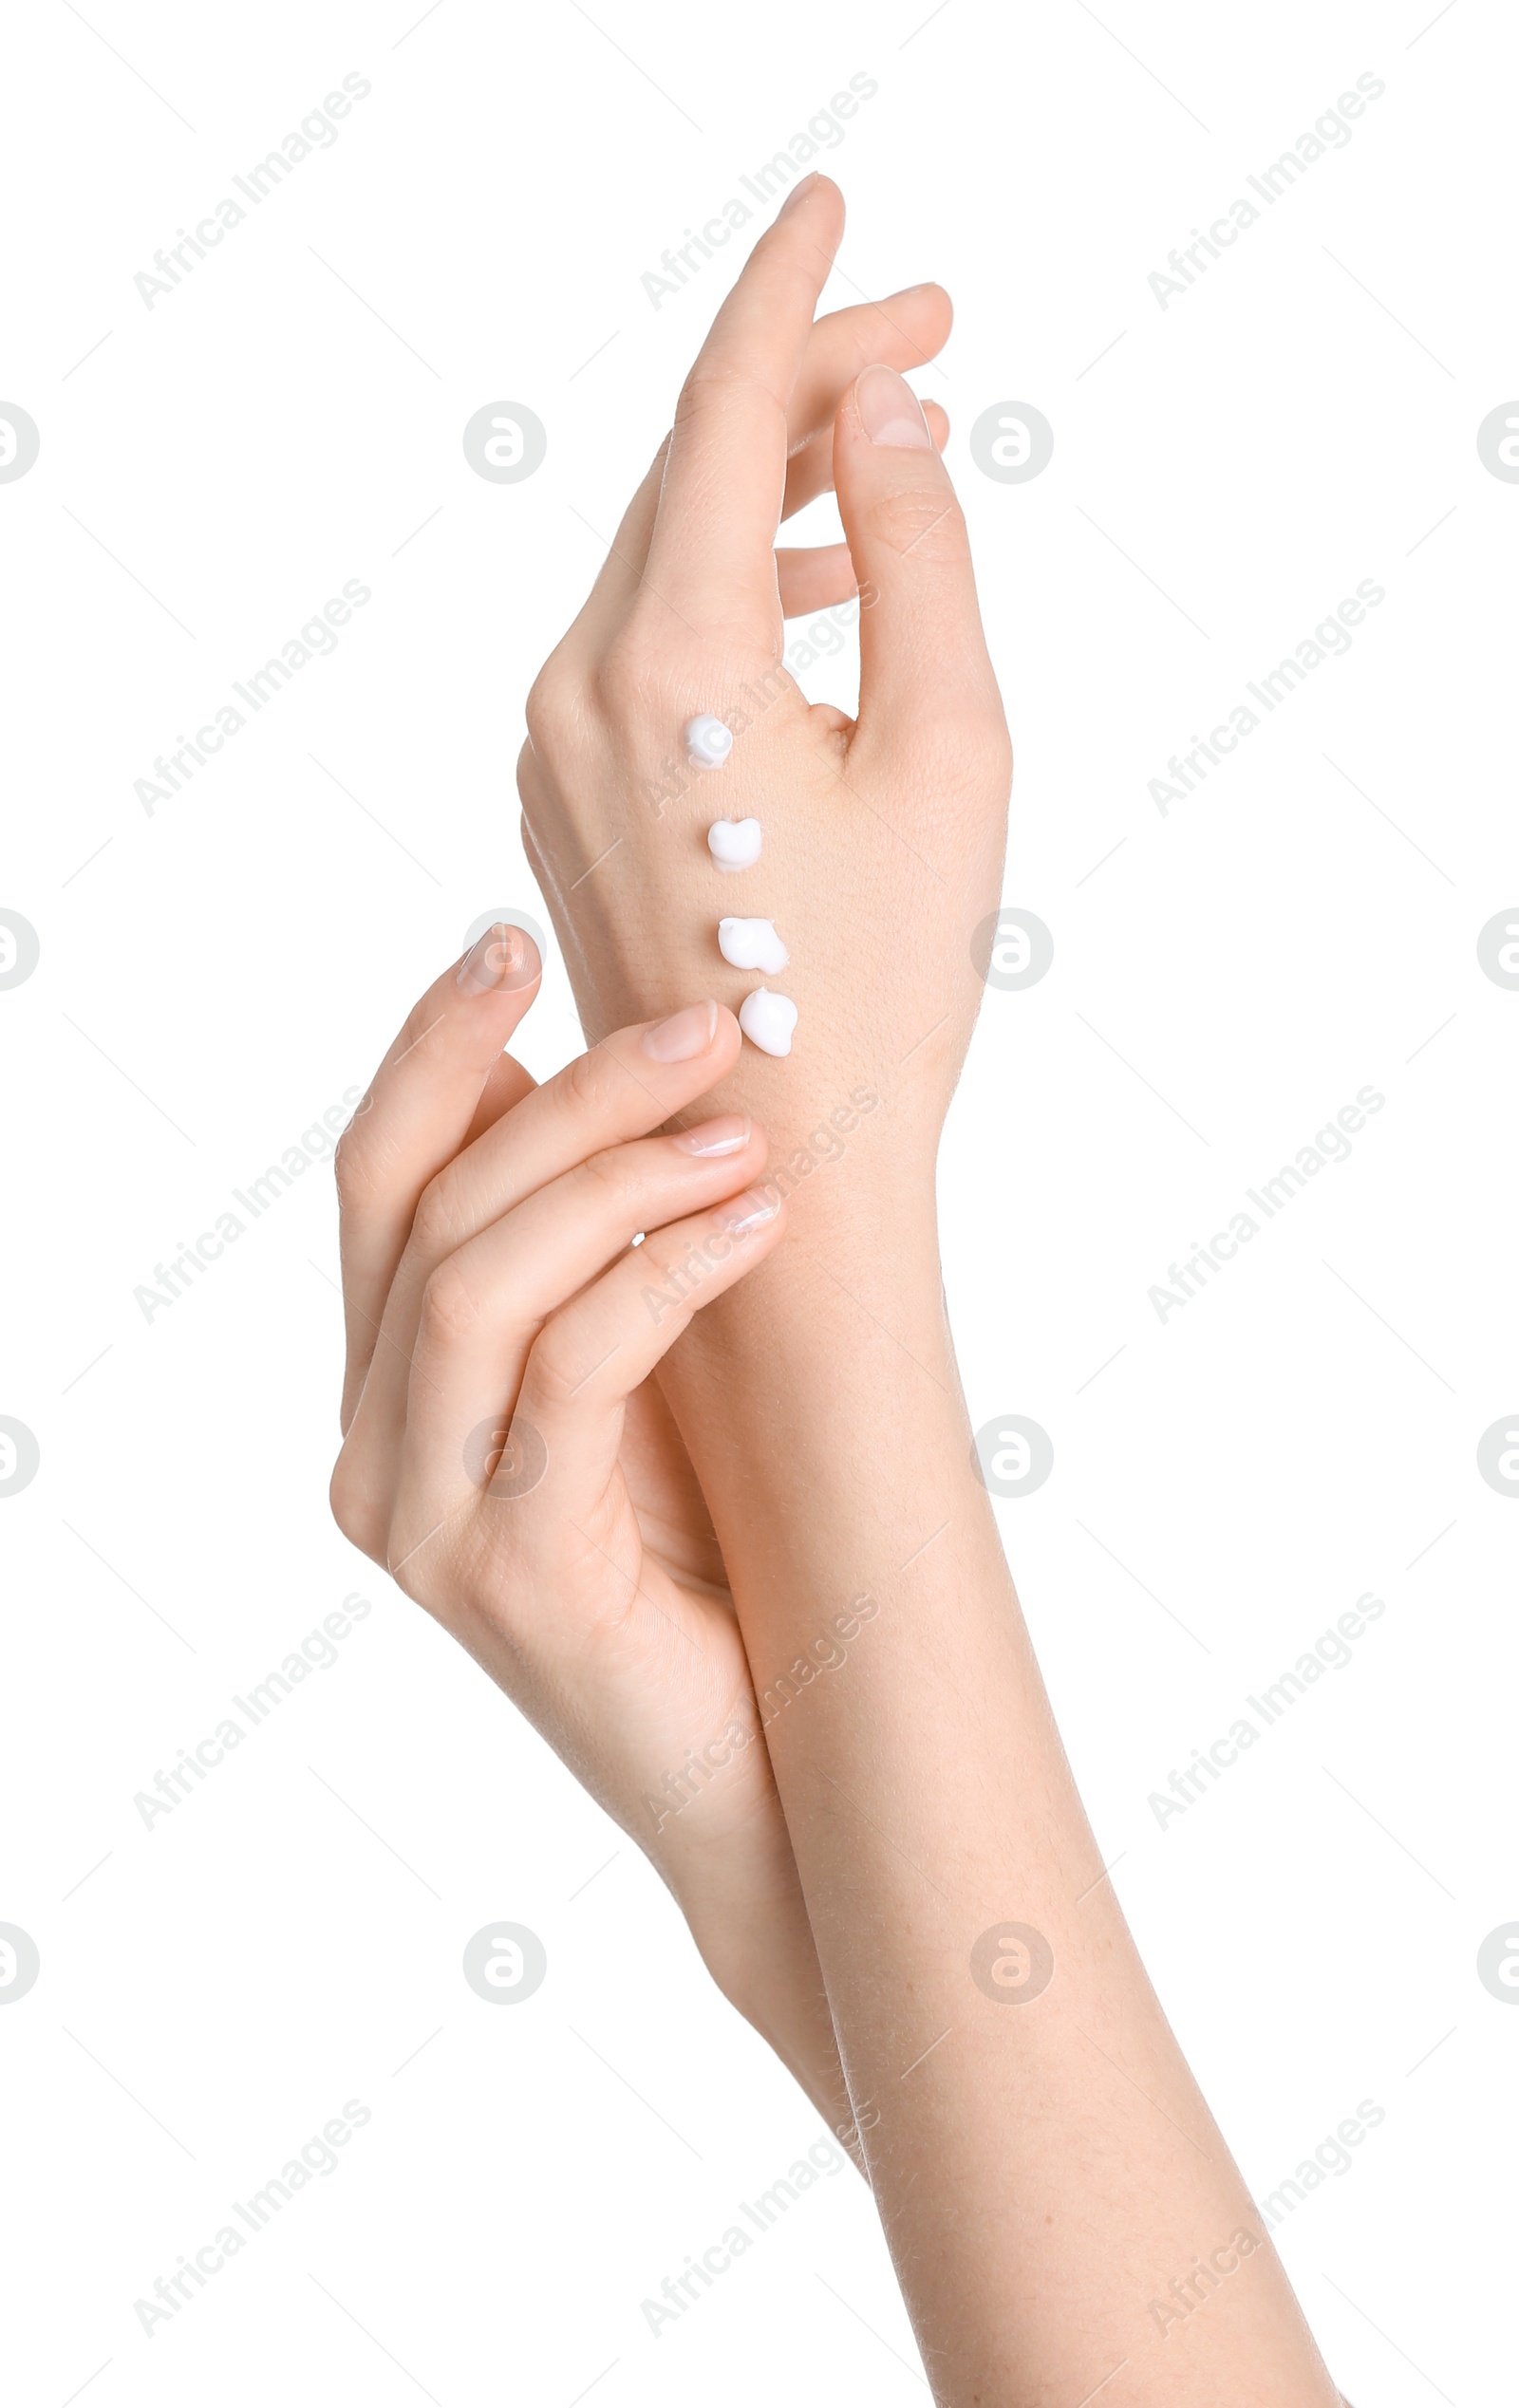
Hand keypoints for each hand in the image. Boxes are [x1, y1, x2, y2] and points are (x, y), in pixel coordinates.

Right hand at [326, 929, 849, 2119]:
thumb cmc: (725, 1561)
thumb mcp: (641, 1372)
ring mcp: (425, 1522)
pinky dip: (661, 1271)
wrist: (779, 1773)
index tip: (516, 942)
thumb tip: (590, 1080)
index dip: (432, 1049)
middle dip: (567, 1093)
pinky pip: (569, 1369)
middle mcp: (377, 1452)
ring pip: (476, 1277)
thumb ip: (585, 1253)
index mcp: (390, 1392)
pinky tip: (754, 1222)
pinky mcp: (508, 1573)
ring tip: (745, 1126)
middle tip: (702, 1027)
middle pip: (426, 1209)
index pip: (375, 1181)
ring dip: (617, 1171)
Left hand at [517, 175, 1010, 1205]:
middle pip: (686, 473)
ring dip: (769, 490)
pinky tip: (813, 592)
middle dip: (805, 389)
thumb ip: (912, 550)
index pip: (722, 413)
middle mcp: (578, 684)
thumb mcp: (947, 744)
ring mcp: (554, 747)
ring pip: (659, 555)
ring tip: (887, 456)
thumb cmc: (883, 983)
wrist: (774, 1169)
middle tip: (927, 336)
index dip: (788, 297)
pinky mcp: (561, 800)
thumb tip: (881, 410)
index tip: (838, 211)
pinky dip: (724, 587)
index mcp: (669, 656)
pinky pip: (637, 642)